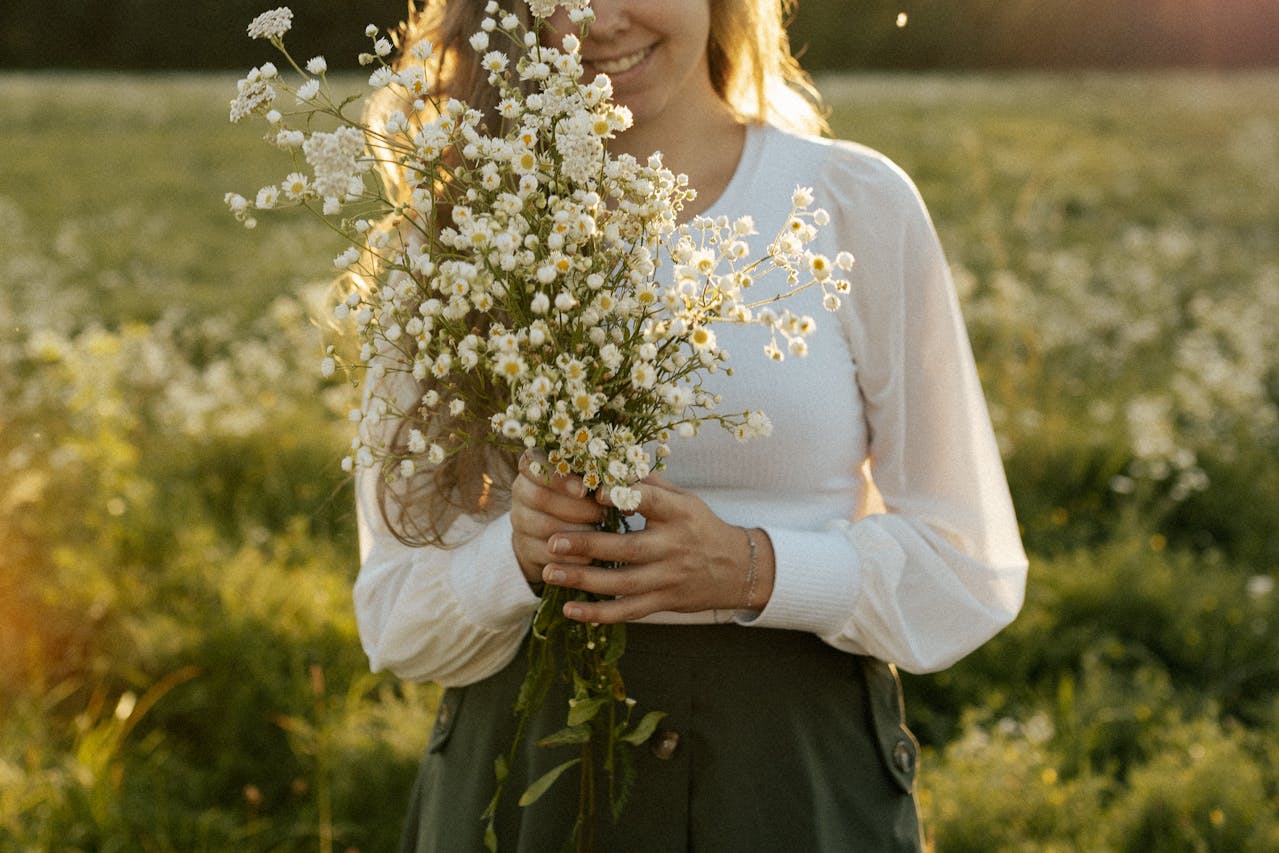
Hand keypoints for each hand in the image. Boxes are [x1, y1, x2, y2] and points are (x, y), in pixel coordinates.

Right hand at [510, 451, 605, 587]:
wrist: (555, 530)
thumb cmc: (579, 496)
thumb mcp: (585, 480)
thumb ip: (598, 476)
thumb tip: (624, 487)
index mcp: (533, 467)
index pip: (534, 463)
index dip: (559, 478)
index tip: (583, 490)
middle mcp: (521, 491)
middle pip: (540, 497)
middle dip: (576, 508)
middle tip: (601, 514)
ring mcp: (519, 521)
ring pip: (545, 527)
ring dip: (577, 533)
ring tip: (599, 533)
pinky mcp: (525, 548)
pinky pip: (547, 553)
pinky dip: (571, 557)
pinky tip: (590, 556)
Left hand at [540, 474, 775, 622]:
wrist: (737, 569)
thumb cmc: (700, 526)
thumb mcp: (685, 499)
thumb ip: (649, 484)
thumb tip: (610, 466)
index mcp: (679, 514)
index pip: (651, 502)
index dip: (624, 496)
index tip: (593, 492)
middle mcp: (674, 547)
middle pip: (627, 548)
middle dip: (587, 546)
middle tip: (552, 541)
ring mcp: (668, 578)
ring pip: (622, 583)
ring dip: (583, 580)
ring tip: (550, 573)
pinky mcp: (663, 602)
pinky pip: (627, 610)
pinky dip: (598, 614)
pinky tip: (569, 609)